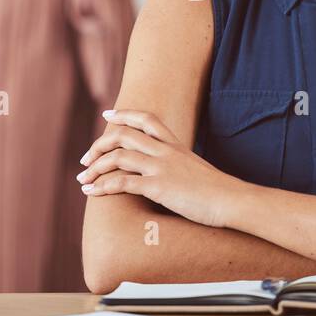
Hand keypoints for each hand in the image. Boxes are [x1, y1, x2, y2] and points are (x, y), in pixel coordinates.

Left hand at [77, 109, 241, 228]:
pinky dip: (102, 186)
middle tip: (85, 160)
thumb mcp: (197, 171)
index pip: (146, 119)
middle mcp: (166, 152)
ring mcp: (162, 168)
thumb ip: (181, 167)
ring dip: (95, 168)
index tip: (108, 115)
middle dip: (98, 146)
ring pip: (118, 157)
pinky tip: (91, 193)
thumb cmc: (219, 192)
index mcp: (176, 146)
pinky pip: (122, 182)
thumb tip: (172, 174)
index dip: (124, 115)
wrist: (232, 201)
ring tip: (82, 180)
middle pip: (123, 135)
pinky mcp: (159, 187)